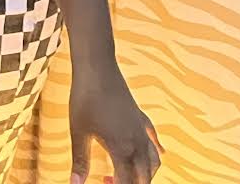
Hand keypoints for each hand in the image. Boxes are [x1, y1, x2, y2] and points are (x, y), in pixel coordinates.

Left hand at [68, 59, 160, 183]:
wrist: (97, 68)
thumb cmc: (85, 98)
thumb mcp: (78, 132)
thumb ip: (80, 161)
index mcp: (121, 148)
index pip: (127, 182)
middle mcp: (137, 142)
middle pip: (144, 176)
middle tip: (111, 182)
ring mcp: (141, 129)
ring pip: (154, 161)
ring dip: (146, 174)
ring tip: (130, 177)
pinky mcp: (141, 117)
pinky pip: (154, 139)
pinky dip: (157, 150)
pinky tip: (161, 153)